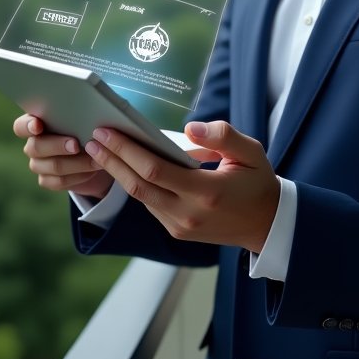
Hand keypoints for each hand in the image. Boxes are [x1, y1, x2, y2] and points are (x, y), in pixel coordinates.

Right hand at [13, 114, 114, 198]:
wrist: (96, 154)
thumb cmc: (88, 128)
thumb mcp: (85, 119)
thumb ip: (78, 114)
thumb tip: (86, 111)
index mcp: (36, 124)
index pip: (21, 126)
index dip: (27, 126)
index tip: (38, 125)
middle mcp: (33, 144)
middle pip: (36, 147)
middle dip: (58, 146)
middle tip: (76, 145)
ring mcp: (38, 164)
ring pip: (52, 166)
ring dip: (76, 163)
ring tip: (95, 159)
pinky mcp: (47, 180)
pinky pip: (59, 181)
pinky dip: (78, 176)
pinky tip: (91, 170)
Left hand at [83, 120, 279, 252]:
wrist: (266, 224)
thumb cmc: (258, 182)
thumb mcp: (251, 152)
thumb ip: (222, 136)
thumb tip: (189, 128)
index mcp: (206, 192)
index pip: (155, 170)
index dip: (127, 150)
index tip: (107, 132)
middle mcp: (188, 213)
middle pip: (138, 185)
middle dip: (112, 161)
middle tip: (92, 138)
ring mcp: (179, 226)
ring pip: (140, 197)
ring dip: (117, 173)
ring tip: (100, 149)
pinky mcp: (176, 230)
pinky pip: (149, 204)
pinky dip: (132, 184)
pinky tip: (122, 166)